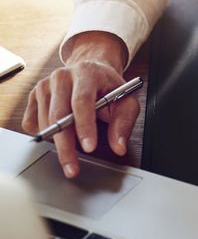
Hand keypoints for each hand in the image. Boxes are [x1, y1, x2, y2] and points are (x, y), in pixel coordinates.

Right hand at [21, 31, 138, 178]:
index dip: (85, 126)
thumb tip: (118, 146)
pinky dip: (44, 135)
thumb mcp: (125, 99)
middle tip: (73, 168)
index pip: (83, 101)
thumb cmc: (107, 86)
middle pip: (58, 115)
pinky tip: (59, 132)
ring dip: (56, 143)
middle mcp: (62, 76)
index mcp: (87, 72)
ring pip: (44, 122)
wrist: (91, 70)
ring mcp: (45, 85)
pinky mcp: (33, 96)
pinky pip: (31, 124)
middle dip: (66, 146)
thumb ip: (124, 122)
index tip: (89, 147)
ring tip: (72, 150)